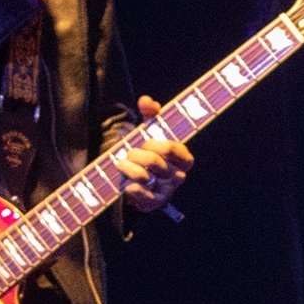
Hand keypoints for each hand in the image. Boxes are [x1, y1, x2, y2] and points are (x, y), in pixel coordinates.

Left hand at [115, 96, 194, 212]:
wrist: (141, 183)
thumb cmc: (149, 153)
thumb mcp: (152, 132)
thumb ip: (151, 115)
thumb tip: (146, 101)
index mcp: (183, 159)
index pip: (171, 148)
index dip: (155, 143)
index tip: (146, 142)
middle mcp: (177, 176)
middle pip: (153, 160)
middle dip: (136, 154)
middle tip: (129, 153)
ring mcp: (166, 191)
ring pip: (142, 176)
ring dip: (127, 168)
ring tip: (121, 164)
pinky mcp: (152, 203)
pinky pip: (137, 193)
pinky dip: (129, 186)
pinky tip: (126, 183)